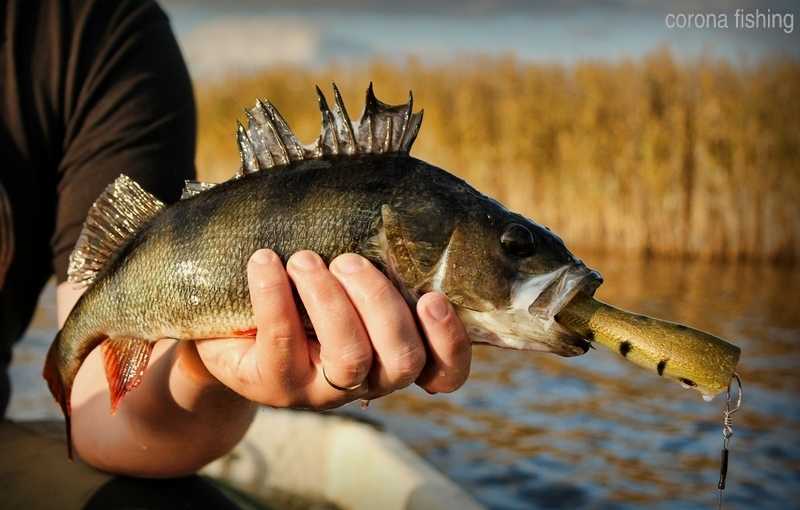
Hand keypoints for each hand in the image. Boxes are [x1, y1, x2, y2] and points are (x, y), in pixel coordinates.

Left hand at [194, 249, 470, 408]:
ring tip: (304, 259)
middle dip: (381, 303)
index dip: (450, 341)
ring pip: (351, 357)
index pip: (445, 372)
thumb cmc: (303, 292)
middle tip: (348, 260)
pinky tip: (264, 261)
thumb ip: (375, 258)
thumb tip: (387, 198)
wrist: (233, 328)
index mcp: (396, 352)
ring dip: (331, 301)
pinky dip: (274, 296)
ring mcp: (325, 389)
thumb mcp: (345, 279)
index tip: (434, 298)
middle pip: (403, 359)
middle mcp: (370, 379)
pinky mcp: (278, 385)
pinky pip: (283, 343)